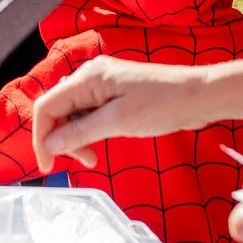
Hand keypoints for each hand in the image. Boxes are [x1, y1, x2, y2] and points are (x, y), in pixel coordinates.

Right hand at [31, 56, 242, 171]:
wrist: (201, 95)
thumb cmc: (164, 104)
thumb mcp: (119, 122)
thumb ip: (80, 132)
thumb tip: (49, 144)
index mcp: (88, 78)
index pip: (46, 107)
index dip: (40, 137)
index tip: (48, 166)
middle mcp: (90, 76)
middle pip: (57, 109)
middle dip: (61, 138)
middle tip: (83, 162)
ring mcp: (102, 84)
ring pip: (72, 113)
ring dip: (75, 137)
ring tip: (93, 157)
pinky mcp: (114, 93)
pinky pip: (88, 112)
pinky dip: (88, 130)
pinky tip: (99, 143)